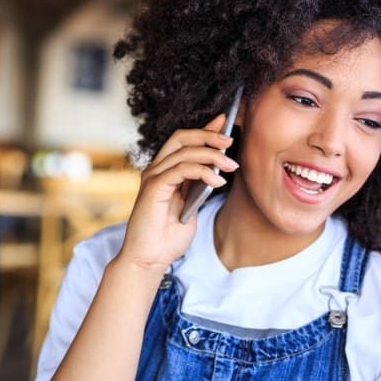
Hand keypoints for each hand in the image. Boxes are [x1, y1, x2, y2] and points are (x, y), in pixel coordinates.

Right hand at [116, 114, 238, 271]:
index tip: (225, 120)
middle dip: (208, 135)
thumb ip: (199, 186)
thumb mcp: (192, 206)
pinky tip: (217, 181)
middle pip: (182, 138)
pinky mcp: (154, 188)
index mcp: (165, 172)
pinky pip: (180, 170)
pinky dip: (202, 172)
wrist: (150, 259)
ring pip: (184, 152)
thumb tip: (218, 167)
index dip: (204, 128)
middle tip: (230, 140)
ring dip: (212, 155)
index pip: (184, 141)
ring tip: (231, 166)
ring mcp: (153, 178)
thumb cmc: (168, 237)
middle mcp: (157, 170)